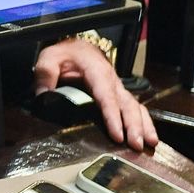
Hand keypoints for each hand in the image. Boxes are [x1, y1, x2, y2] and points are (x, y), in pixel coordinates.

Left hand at [33, 38, 157, 150]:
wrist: (77, 47)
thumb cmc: (65, 54)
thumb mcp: (50, 58)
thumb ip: (46, 74)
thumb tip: (43, 94)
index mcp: (97, 72)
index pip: (106, 96)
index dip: (112, 116)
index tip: (117, 134)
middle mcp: (112, 81)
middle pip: (126, 104)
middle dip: (133, 125)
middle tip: (135, 145)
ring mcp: (117, 88)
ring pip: (135, 106)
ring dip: (143, 125)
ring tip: (150, 144)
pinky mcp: (118, 94)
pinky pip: (135, 107)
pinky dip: (144, 122)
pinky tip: (150, 137)